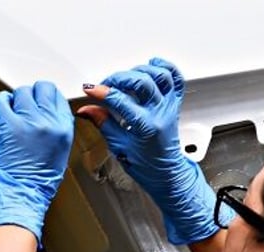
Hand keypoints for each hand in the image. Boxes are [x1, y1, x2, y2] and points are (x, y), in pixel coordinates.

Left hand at [0, 81, 74, 241]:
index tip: (42, 101)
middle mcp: (48, 122)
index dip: (48, 97)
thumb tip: (47, 109)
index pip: (58, 96)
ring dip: (18, 99)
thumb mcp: (61, 149)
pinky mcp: (7, 124)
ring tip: (16, 112)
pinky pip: (2, 99)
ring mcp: (27, 121)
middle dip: (34, 95)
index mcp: (63, 128)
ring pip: (22, 91)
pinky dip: (3, 101)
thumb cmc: (40, 178)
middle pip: (42, 88)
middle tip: (28, 105)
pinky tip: (5, 110)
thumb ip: (57, 126)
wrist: (23, 192)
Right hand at [78, 58, 231, 244]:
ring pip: (160, 75)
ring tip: (126, 78)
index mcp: (146, 126)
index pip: (120, 100)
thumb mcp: (119, 146)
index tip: (90, 90)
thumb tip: (87, 109)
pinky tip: (151, 67)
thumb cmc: (147, 166)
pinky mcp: (174, 103)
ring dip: (140, 71)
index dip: (101, 92)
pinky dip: (164, 68)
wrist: (166, 173)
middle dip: (119, 78)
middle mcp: (160, 112)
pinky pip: (175, 78)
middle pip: (141, 82)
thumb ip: (103, 123)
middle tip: (106, 85)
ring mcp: (169, 106)